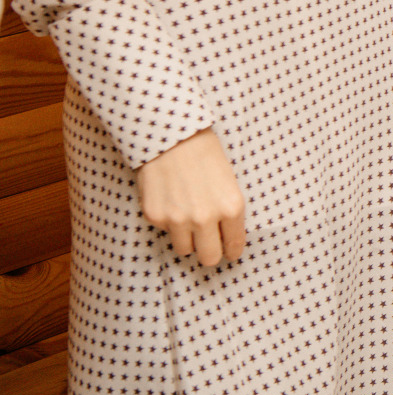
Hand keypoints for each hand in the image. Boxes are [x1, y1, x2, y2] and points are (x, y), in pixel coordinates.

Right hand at [135, 128, 246, 266]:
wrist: (173, 136)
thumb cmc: (206, 154)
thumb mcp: (229, 182)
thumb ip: (228, 211)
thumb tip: (226, 237)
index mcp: (231, 207)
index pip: (233, 245)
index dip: (231, 251)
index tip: (229, 252)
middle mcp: (206, 218)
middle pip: (209, 258)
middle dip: (210, 252)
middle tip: (208, 243)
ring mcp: (179, 219)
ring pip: (185, 250)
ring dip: (187, 239)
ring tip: (187, 217)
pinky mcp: (156, 216)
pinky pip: (165, 232)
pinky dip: (168, 222)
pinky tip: (171, 201)